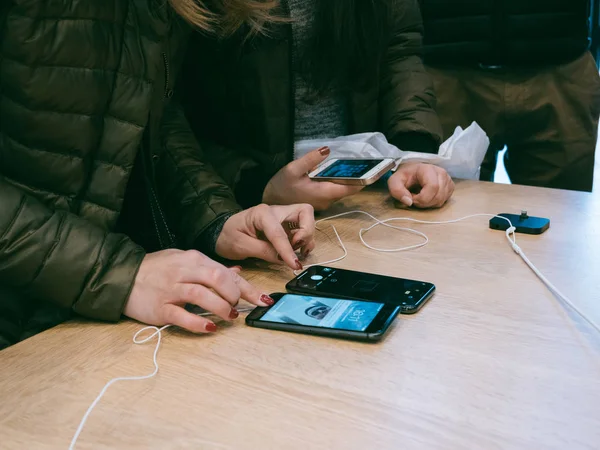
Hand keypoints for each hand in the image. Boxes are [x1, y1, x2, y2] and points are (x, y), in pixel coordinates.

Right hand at [124, 249, 273, 332]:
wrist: (123, 276)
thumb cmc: (157, 269)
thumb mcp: (184, 260)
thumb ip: (210, 268)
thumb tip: (236, 273)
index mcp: (193, 259)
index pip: (226, 272)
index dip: (248, 288)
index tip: (263, 299)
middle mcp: (183, 271)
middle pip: (217, 279)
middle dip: (233, 295)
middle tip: (237, 307)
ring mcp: (171, 290)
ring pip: (202, 296)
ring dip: (220, 308)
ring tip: (228, 316)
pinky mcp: (160, 308)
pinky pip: (182, 316)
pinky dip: (198, 323)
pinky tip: (210, 327)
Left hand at [216, 203, 315, 269]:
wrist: (222, 232)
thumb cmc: (228, 236)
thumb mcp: (241, 246)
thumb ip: (263, 251)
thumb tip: (282, 259)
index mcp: (262, 213)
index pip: (280, 232)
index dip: (287, 250)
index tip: (294, 265)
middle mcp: (276, 211)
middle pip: (305, 212)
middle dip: (307, 231)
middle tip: (297, 248)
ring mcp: (283, 218)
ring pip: (307, 221)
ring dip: (307, 238)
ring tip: (296, 252)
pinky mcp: (285, 226)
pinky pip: (302, 230)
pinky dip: (304, 241)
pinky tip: (296, 251)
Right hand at [262, 146, 362, 210]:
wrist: (271, 201)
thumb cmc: (281, 185)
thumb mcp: (293, 169)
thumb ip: (310, 159)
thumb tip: (326, 149)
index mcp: (324, 192)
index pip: (351, 187)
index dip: (365, 180)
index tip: (377, 171)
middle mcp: (328, 200)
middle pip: (349, 188)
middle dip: (358, 177)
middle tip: (368, 162)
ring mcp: (325, 202)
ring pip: (342, 190)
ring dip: (348, 179)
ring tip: (356, 164)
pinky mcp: (321, 201)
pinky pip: (334, 191)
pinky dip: (339, 182)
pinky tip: (339, 172)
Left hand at [388, 163, 453, 208]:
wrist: (412, 172)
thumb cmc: (404, 176)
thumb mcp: (394, 181)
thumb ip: (397, 191)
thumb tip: (408, 202)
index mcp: (428, 169)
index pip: (432, 187)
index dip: (421, 198)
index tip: (411, 198)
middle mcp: (441, 173)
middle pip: (438, 196)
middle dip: (424, 203)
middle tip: (414, 198)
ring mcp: (447, 179)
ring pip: (441, 200)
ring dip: (428, 204)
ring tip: (419, 197)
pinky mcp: (450, 186)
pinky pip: (444, 200)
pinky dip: (434, 203)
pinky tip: (427, 197)